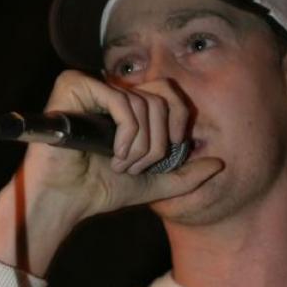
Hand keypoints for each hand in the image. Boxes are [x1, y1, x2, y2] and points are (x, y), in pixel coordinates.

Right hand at [22, 69, 222, 218]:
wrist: (66, 200)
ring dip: (139, 146)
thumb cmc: (100, 190)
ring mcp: (91, 86)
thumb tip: (220, 164)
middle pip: (160, 98)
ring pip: (141, 104)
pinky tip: (113, 155)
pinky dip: (125, 134)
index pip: (168, 94)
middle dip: (158, 142)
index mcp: (126, 105)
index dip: (177, 123)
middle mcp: (109, 90)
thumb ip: (184, 175)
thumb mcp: (152, 184)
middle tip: (139, 166)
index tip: (169, 152)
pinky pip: (120, 101)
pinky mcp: (73, 86)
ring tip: (122, 166)